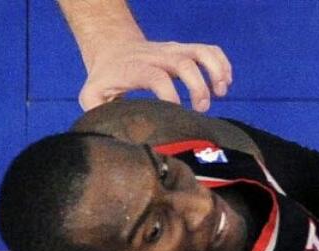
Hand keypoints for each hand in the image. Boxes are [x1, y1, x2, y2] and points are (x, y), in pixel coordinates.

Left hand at [80, 38, 232, 111]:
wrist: (112, 48)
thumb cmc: (107, 78)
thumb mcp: (93, 94)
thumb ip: (97, 113)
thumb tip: (111, 135)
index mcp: (135, 68)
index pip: (156, 77)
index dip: (170, 95)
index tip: (176, 113)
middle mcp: (157, 56)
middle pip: (184, 62)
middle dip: (198, 86)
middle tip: (202, 108)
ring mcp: (173, 50)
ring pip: (201, 51)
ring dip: (216, 71)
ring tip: (221, 92)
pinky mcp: (185, 49)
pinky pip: (210, 50)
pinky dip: (222, 64)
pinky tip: (224, 83)